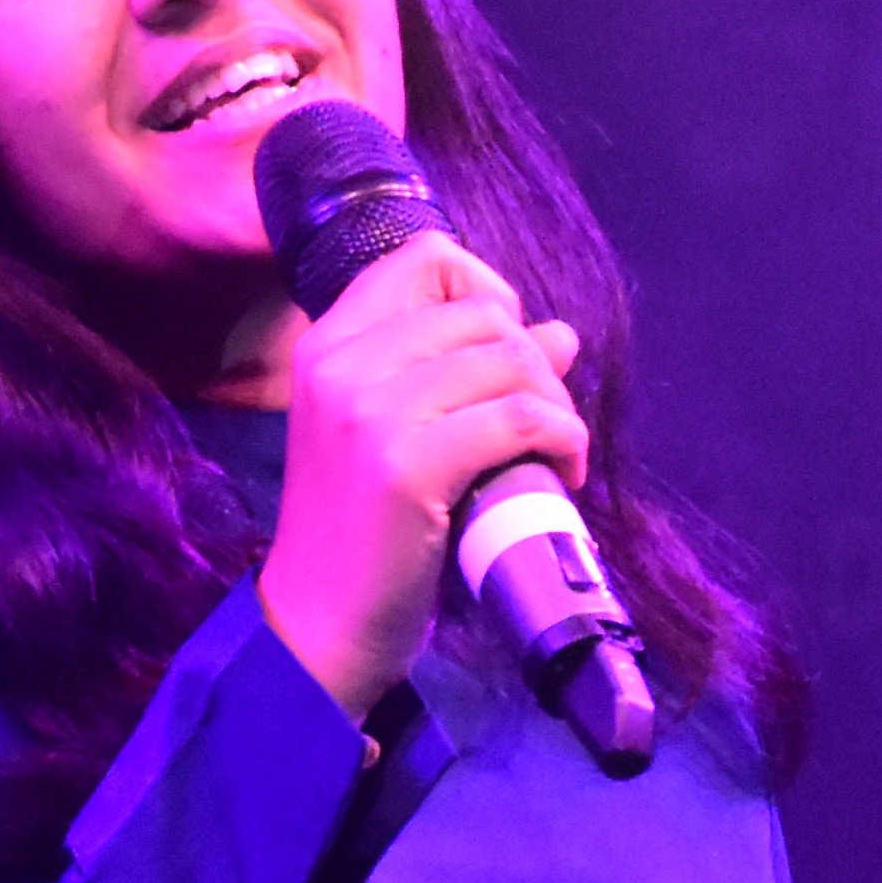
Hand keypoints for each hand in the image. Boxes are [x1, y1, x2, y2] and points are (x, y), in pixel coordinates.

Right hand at [255, 232, 587, 712]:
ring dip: (555, 404)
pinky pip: (521, 418)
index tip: (503, 352)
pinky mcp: (407, 464)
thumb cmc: (359, 530)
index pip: (424, 259)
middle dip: (533, 361)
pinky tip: (563, 471)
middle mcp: (341, 363)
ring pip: (510, 359)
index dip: (485, 290)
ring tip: (553, 451)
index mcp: (327, 345)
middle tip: (541, 421)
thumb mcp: (396, 434)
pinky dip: (562, 439)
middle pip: (481, 311)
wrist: (317, 623)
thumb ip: (462, 374)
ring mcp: (370, 411)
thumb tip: (560, 334)